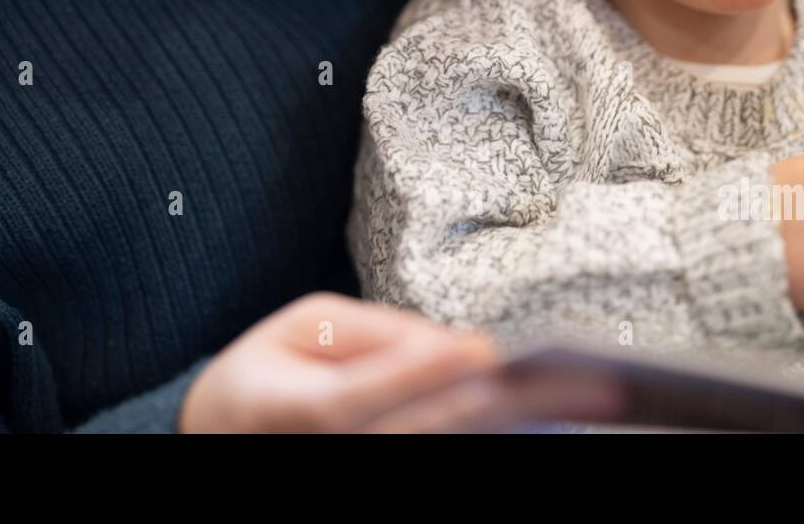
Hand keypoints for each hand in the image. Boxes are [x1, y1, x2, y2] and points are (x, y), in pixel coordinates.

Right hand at [177, 292, 620, 432]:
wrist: (219, 437)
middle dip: (505, 399)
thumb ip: (373, 330)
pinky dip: (492, 438)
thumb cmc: (267, 373)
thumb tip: (447, 340)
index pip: (370, 391)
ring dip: (515, 425)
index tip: (483, 349)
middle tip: (582, 378)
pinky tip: (542, 418)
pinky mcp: (374, 478)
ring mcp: (355, 472)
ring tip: (584, 398)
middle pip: (428, 429)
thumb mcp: (302, 325)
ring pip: (444, 451)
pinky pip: (441, 457)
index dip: (426, 369)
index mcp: (299, 410)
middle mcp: (333, 454)